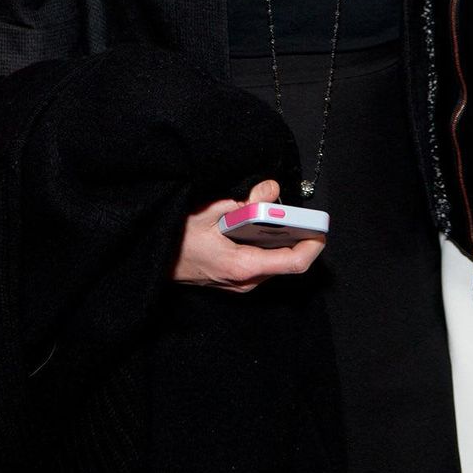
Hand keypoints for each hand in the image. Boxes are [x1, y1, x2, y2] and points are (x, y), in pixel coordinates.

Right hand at [171, 178, 324, 292]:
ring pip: (274, 260)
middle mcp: (245, 281)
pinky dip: (266, 242)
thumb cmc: (173, 238)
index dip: (314, 242)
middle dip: (295, 233)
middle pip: (287, 260)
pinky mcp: (234, 279)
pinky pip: (262, 261)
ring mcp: (239, 283)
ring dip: (280, 237)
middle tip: (290, 209)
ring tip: (271, 213)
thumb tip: (270, 190)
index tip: (321, 226)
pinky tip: (256, 225)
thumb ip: (243, 200)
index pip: (294, 262)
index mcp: (242, 267)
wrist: (150, 261)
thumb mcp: (207, 211)